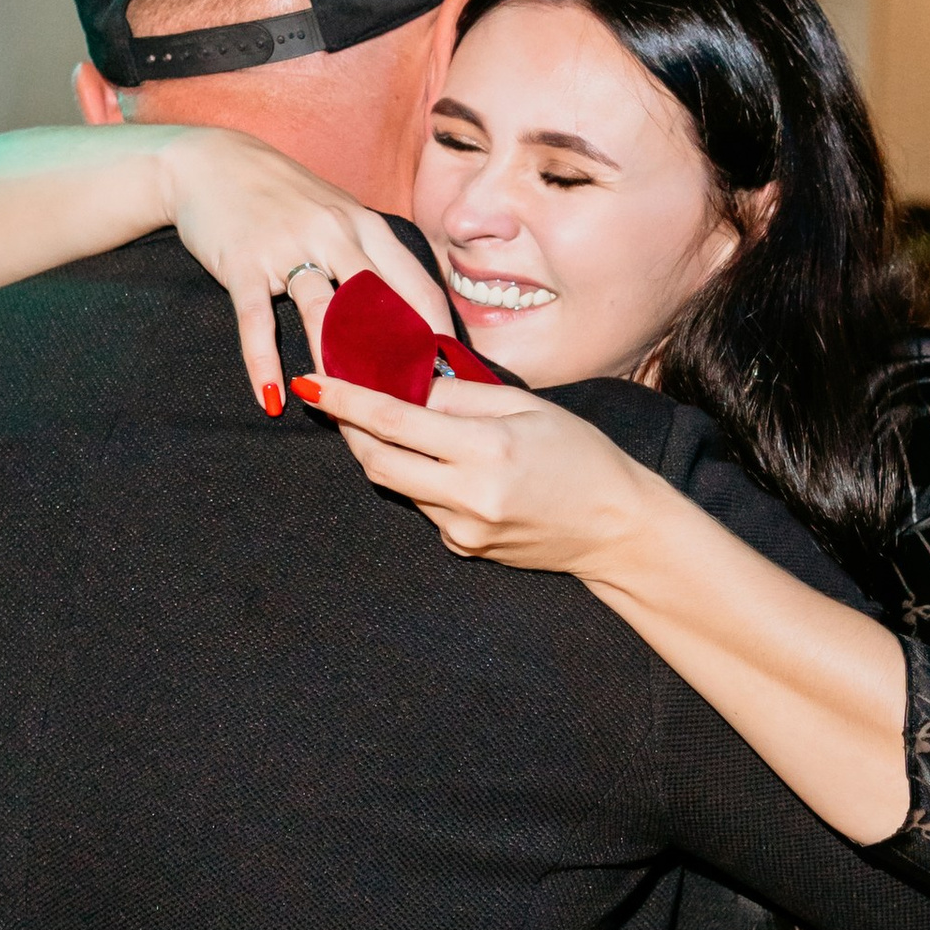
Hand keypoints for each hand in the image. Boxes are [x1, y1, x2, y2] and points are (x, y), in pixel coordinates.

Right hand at [155, 134, 450, 409]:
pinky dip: (263, 364)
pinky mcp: (243, 262)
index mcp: (365, 225)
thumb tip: (409, 308)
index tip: (449, 373)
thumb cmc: (281, 196)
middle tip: (410, 403)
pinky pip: (257, 321)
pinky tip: (272, 398)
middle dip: (398, 358)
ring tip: (351, 410)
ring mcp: (288, 247)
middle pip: (379, 304)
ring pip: (323, 314)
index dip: (436, 333)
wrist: (210, 162)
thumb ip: (369, 255)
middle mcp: (334, 233)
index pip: (415, 285)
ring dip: (338, 365)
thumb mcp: (336, 213)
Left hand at [288, 370, 659, 575]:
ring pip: (398, 484)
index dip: (346, 400)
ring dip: (386, 452)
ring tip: (395, 423)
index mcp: (487, 449)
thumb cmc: (580, 456)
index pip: (395, 421)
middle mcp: (468, 495)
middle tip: (335, 401)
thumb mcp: (527, 407)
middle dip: (349, 429)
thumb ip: (461, 395)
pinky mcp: (463, 548)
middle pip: (378, 461)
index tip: (313, 382)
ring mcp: (462, 529)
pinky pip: (424, 506)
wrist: (616, 529)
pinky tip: (444, 465)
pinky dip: (420, 478)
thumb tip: (406, 383)